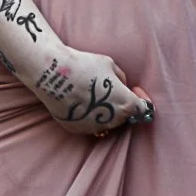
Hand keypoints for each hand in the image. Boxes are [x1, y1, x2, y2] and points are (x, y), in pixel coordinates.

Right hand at [25, 43, 155, 138]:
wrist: (53, 74)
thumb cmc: (84, 66)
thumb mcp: (110, 65)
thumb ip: (121, 80)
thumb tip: (123, 87)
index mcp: (126, 104)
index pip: (142, 108)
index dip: (140, 97)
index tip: (133, 90)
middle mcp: (113, 120)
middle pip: (124, 116)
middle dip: (122, 104)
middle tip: (110, 89)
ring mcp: (94, 127)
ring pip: (106, 122)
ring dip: (105, 111)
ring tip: (93, 94)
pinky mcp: (78, 129)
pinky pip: (89, 124)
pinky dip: (89, 115)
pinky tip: (81, 101)